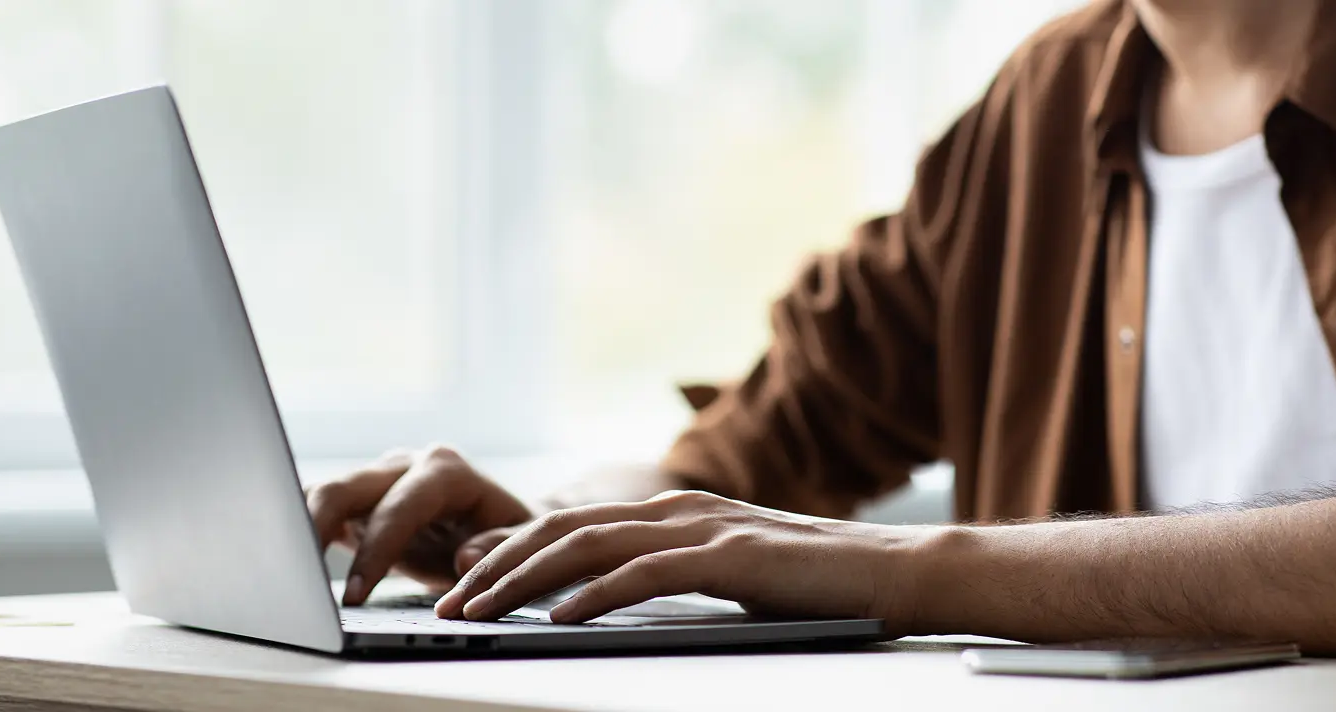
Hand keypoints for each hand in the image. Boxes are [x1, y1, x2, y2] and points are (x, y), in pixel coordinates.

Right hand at [305, 445, 541, 604]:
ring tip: (283, 571)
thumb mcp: (523, 543)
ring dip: (299, 529)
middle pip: (346, 487)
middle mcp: (406, 466)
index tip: (357, 594)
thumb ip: (499, 548)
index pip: (401, 506)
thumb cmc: (515, 534)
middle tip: (296, 576)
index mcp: (446, 470)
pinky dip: (301, 535)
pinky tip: (289, 565)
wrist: (507, 524)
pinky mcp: (360, 503)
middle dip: (316, 528)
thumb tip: (463, 558)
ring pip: (323, 494)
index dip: (376, 550)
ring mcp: (378, 481)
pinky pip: (320, 512)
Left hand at [432, 490, 935, 633]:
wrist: (889, 571)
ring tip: (479, 609)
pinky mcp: (728, 558)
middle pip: (560, 528)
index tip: (459, 576)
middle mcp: (674, 510)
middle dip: (494, 565)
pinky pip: (644, 575)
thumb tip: (605, 598)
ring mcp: (701, 529)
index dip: (506, 548)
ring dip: (523, 579)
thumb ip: (668, 573)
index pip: (567, 524)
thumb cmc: (809, 582)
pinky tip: (558, 618)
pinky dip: (594, 595)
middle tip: (446, 600)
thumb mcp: (722, 572)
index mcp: (669, 512)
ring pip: (587, 545)